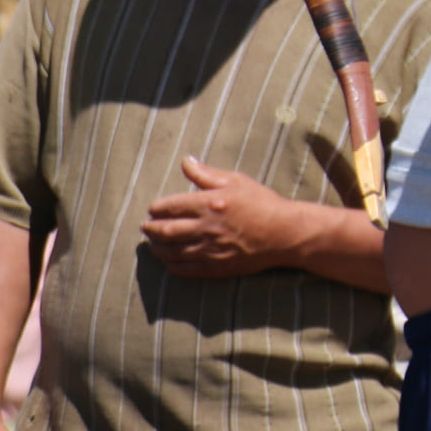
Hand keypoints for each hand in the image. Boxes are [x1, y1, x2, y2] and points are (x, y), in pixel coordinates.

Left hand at [141, 158, 305, 279]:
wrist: (285, 234)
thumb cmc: (262, 203)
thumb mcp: (236, 181)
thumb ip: (206, 174)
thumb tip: (185, 161)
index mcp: (209, 204)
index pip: (169, 207)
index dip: (156, 209)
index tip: (152, 209)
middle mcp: (206, 228)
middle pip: (165, 231)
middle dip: (150, 229)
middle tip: (145, 227)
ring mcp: (209, 250)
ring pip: (170, 252)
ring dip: (156, 248)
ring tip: (152, 243)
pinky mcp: (215, 267)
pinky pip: (184, 269)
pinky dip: (170, 265)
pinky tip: (167, 259)